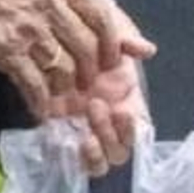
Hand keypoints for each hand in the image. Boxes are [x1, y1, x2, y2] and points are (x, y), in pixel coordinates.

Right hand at [0, 0, 155, 119]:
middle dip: (93, 67)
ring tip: (64, 94)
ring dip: (68, 86)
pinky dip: (41, 101)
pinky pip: (34, 83)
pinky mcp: (4, 48)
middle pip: (89, 43)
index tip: (123, 52)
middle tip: (89, 80)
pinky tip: (40, 109)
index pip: (102, 7)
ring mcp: (28, 25)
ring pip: (66, 67)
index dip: (117, 35)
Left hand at [45, 18, 149, 175]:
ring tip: (83, 134)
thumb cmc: (80, 34)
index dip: (131, 128)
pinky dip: (68, 156)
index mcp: (125, 101)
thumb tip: (148, 50)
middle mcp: (106, 121)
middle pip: (118, 150)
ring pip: (97, 160)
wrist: (45, 34)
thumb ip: (124, 41)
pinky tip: (59, 140)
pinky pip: (66, 156)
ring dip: (95, 152)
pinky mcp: (55, 130)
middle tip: (94, 106)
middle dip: (109, 134)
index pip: (138, 129)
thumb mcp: (103, 32)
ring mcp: (81, 129)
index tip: (121, 110)